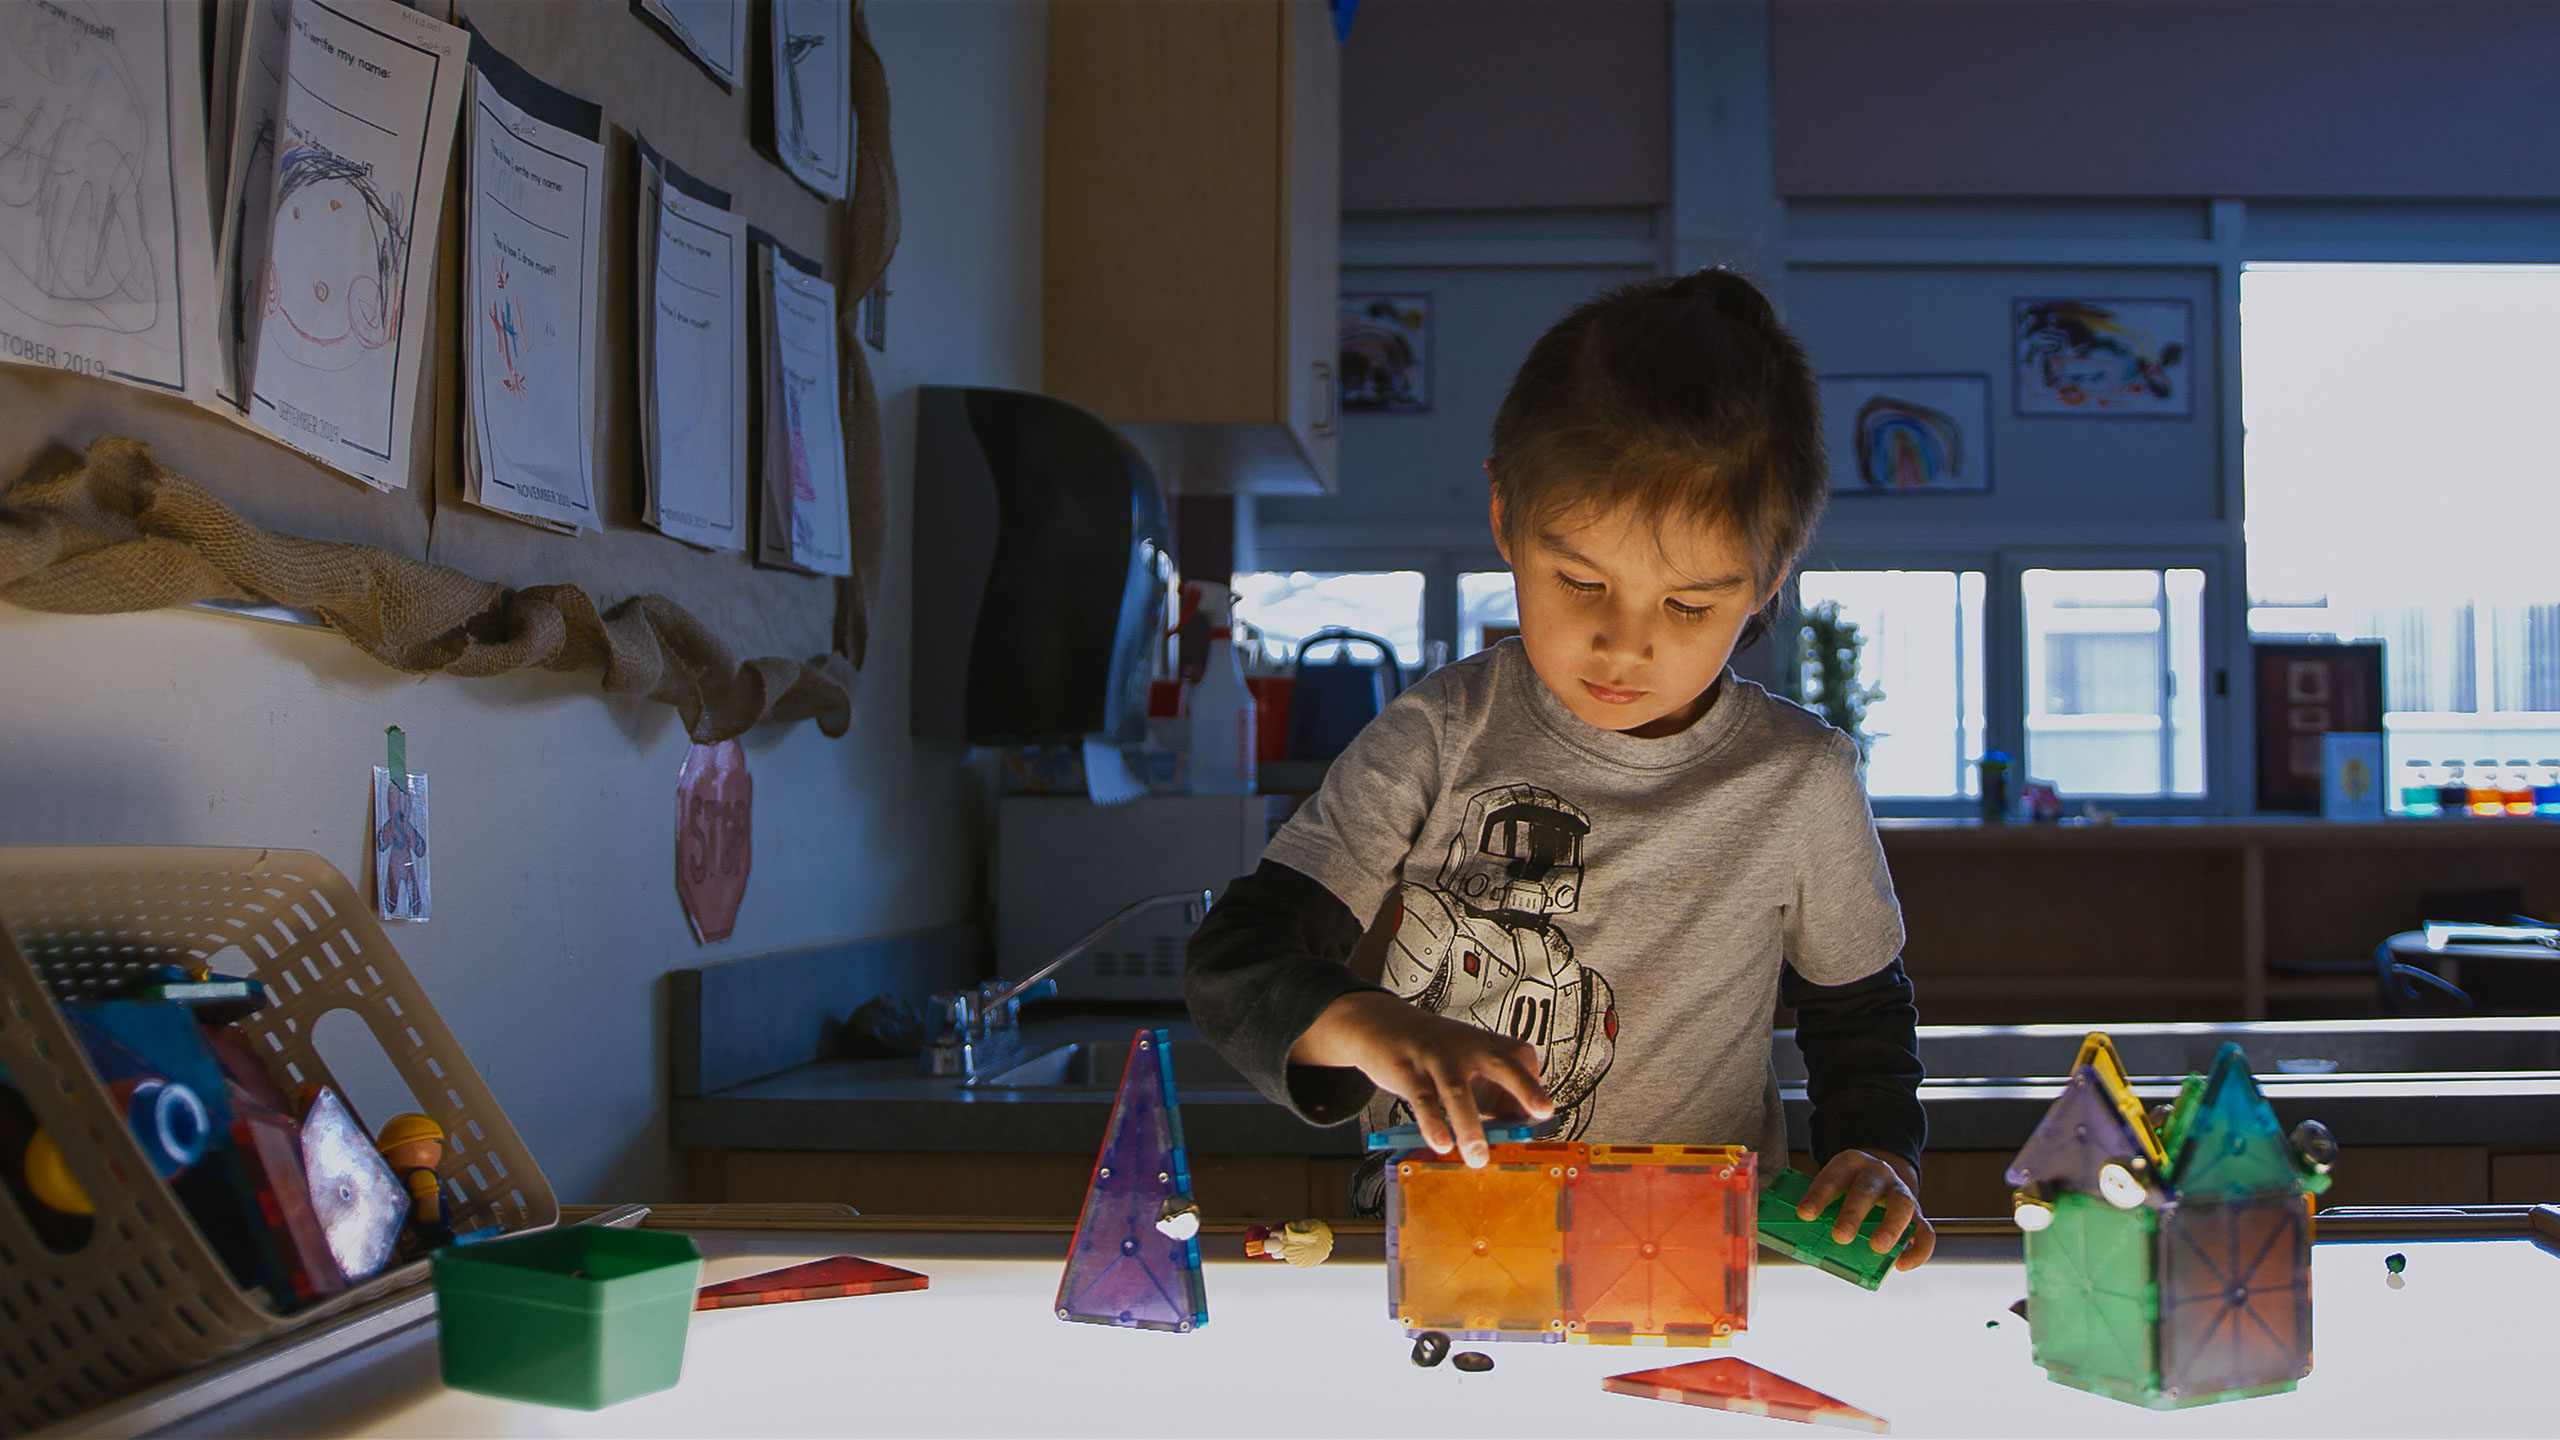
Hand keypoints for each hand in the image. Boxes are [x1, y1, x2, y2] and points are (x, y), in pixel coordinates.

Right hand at [1290, 991, 1551, 1166]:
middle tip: (1543, 1112)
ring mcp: (1437, 1057)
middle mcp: (1466, 1046)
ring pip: (1457, 1092)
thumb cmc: (1430, 1052)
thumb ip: (1488, 1093)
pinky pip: (1424, 1101)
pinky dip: (1434, 1124)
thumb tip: (1510, 1134)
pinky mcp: (1409, 1071)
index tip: (1541, 1112)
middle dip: (1524, 1088)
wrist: (1380, 1025)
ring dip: (1470, 1128)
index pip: (1520, 1056)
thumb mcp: (1464, 1061)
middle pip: (1502, 1064)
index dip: (1532, 1085)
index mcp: (1485, 1043)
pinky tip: (1442, 1144)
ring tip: (1477, 1158)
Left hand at [1796, 1149, 1934, 1270]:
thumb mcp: (1833, 1188)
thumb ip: (1824, 1209)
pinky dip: (1917, 1250)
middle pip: (1866, 1190)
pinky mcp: (1917, 1213)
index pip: (1833, 1177)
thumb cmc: (1847, 1189)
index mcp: (1850, 1164)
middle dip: (1853, 1213)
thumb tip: (1806, 1243)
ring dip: (1890, 1226)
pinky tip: (1901, 1265)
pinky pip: (1925, 1231)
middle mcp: (1877, 1173)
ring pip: (1901, 1204)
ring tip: (1877, 1248)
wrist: (1880, 1178)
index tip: (1805, 1214)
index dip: (1819, 1195)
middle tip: (1840, 1236)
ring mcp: (1900, 1191)